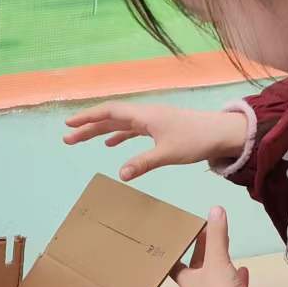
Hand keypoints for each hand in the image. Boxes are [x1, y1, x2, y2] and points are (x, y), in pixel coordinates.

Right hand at [64, 103, 248, 180]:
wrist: (221, 133)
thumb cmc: (195, 140)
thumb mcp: (167, 153)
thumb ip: (142, 163)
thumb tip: (119, 175)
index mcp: (144, 115)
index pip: (109, 112)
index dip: (88, 117)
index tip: (69, 124)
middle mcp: (145, 114)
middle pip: (110, 117)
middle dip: (87, 127)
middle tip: (67, 138)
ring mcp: (151, 121)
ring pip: (119, 123)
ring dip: (99, 131)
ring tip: (80, 140)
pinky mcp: (158, 128)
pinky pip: (131, 129)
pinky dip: (118, 135)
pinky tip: (110, 145)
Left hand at [172, 208, 250, 286]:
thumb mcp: (217, 258)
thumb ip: (217, 235)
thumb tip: (215, 209)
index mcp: (187, 279)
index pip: (175, 264)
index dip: (175, 251)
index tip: (177, 237)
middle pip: (196, 264)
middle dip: (201, 249)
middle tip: (205, 230)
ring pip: (214, 273)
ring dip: (218, 259)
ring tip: (223, 243)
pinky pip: (232, 284)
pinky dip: (236, 275)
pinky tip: (243, 269)